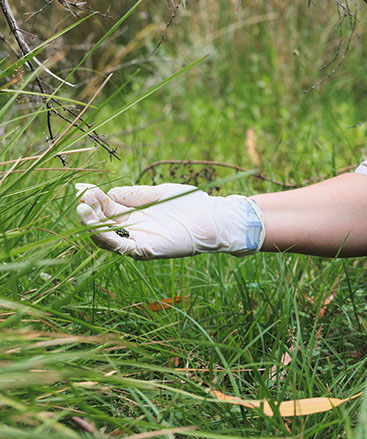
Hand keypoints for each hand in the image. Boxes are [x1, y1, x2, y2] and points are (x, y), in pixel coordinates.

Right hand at [75, 182, 264, 258]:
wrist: (214, 218)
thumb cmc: (190, 204)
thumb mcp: (159, 194)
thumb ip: (135, 194)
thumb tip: (109, 192)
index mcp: (134, 213)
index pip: (106, 207)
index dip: (94, 199)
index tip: (84, 188)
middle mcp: (132, 229)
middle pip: (102, 222)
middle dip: (89, 211)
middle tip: (81, 199)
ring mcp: (138, 240)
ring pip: (107, 236)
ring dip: (92, 225)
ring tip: (83, 210)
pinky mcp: (146, 251)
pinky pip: (122, 247)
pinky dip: (108, 239)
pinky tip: (97, 228)